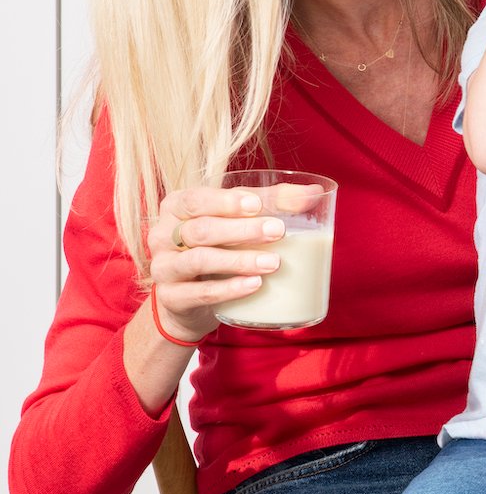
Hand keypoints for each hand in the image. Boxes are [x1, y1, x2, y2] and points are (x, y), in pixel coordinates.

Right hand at [146, 185, 288, 342]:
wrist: (187, 300)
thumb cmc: (216, 248)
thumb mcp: (235, 221)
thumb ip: (269, 203)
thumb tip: (314, 193)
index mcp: (176, 207)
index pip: (196, 199)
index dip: (226, 202)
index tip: (257, 204)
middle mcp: (163, 235)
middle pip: (200, 229)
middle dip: (241, 230)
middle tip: (278, 231)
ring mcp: (164, 267)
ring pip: (199, 260)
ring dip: (238, 260)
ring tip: (274, 262)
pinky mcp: (171, 298)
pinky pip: (200, 293)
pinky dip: (229, 288)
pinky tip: (254, 284)